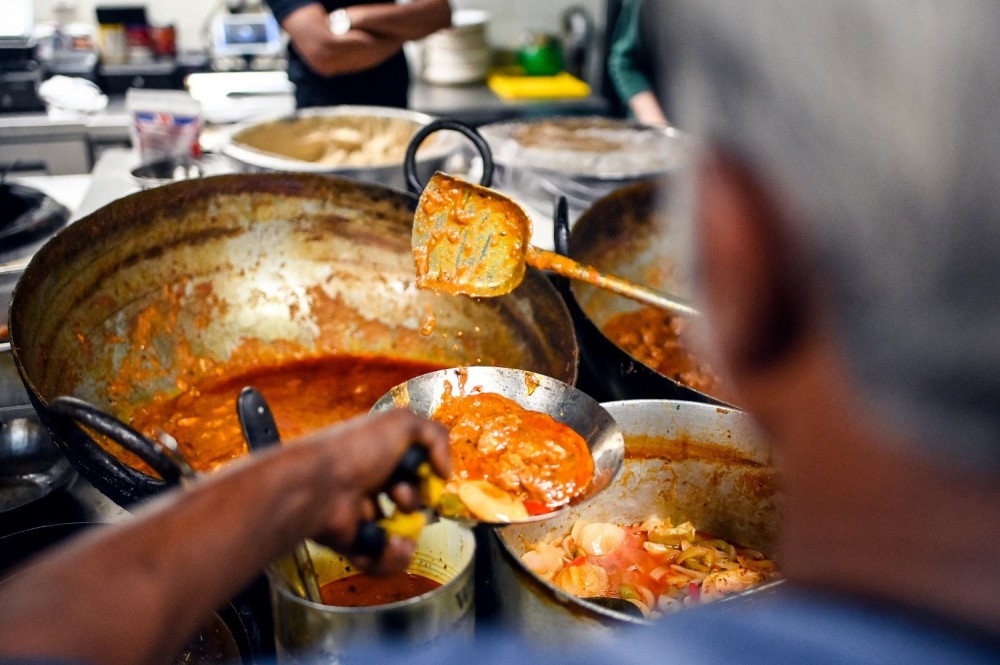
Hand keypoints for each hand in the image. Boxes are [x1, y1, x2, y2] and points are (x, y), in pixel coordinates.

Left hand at [292, 409, 450, 573]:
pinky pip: (382, 560)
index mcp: (380, 454)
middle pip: (409, 502)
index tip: (431, 476)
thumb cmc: (356, 449)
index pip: (414, 468)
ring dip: (409, 535)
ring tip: (401, 529)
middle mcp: (371, 483)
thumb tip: (445, 471)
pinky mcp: (353, 543)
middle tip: (401, 495)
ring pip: (399, 534)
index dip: (426, 475)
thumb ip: (435, 436)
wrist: (317, 483)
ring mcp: (362, 515)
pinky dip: (393, 557)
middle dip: (415, 501)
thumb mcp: (402, 422)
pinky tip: (395, 544)